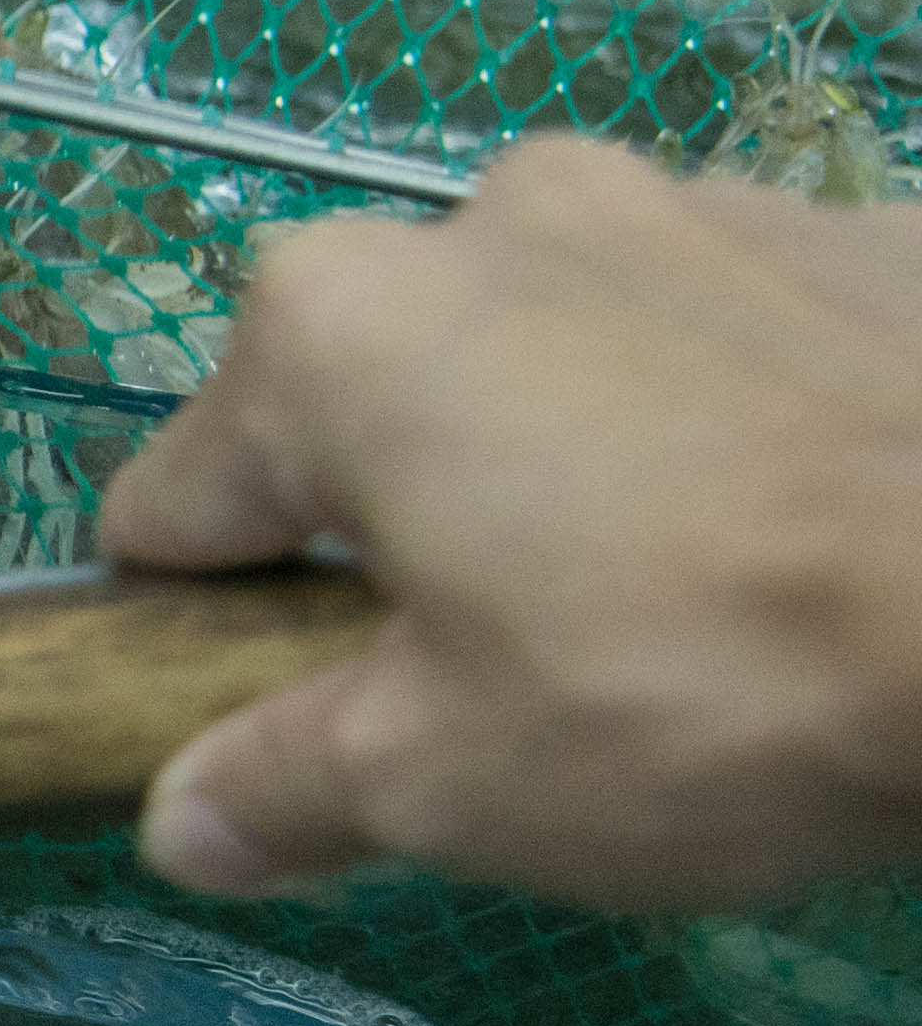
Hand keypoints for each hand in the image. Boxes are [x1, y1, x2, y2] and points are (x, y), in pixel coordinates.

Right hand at [97, 137, 921, 911]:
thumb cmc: (712, 682)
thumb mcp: (454, 785)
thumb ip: (284, 790)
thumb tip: (185, 824)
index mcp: (334, 329)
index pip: (174, 505)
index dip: (209, 632)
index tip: (298, 724)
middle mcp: (491, 215)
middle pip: (379, 415)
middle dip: (414, 537)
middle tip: (523, 682)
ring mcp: (692, 201)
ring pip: (563, 366)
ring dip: (581, 471)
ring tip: (700, 613)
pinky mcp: (866, 233)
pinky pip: (737, 346)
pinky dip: (741, 428)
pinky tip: (821, 539)